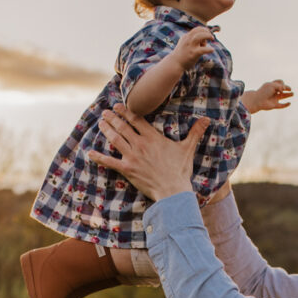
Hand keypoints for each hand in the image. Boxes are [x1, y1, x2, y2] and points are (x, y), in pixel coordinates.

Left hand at [88, 104, 210, 201]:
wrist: (173, 191)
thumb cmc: (180, 171)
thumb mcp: (188, 149)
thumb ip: (195, 132)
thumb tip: (207, 120)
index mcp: (153, 138)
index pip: (137, 120)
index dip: (126, 111)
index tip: (119, 105)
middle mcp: (140, 144)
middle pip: (123, 127)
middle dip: (113, 118)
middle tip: (105, 112)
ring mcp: (132, 157)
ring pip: (115, 139)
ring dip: (106, 130)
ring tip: (100, 122)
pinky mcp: (127, 170)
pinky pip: (110, 162)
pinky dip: (99, 157)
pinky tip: (89, 153)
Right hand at [172, 27, 215, 69]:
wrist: (174, 64)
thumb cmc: (181, 55)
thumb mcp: (184, 44)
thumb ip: (191, 41)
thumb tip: (202, 41)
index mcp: (186, 37)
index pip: (196, 29)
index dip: (203, 29)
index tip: (208, 33)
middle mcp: (188, 40)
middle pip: (198, 30)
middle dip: (206, 31)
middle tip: (211, 37)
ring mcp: (190, 46)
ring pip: (200, 36)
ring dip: (207, 36)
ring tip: (212, 39)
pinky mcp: (193, 53)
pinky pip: (203, 50)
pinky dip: (209, 49)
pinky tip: (212, 50)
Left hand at [251, 79, 293, 111]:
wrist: (258, 101)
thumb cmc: (264, 92)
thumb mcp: (272, 86)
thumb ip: (280, 86)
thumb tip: (284, 90)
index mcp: (272, 86)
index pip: (279, 82)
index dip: (282, 83)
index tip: (281, 86)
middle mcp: (273, 92)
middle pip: (282, 89)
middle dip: (287, 88)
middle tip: (290, 89)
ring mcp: (274, 99)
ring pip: (282, 96)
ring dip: (288, 95)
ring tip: (293, 94)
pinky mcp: (274, 105)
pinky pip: (281, 105)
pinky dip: (285, 105)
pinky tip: (289, 103)